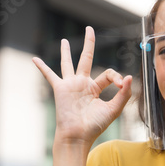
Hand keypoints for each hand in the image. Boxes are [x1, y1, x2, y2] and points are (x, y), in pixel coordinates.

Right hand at [32, 26, 131, 146]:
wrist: (78, 136)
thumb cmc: (95, 126)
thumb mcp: (113, 109)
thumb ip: (123, 94)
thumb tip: (130, 77)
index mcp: (95, 88)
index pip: (108, 73)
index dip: (117, 77)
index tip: (122, 85)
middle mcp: (83, 84)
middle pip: (86, 58)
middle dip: (89, 44)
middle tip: (90, 29)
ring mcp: (71, 85)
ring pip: (68, 63)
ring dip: (66, 51)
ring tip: (64, 41)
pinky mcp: (60, 89)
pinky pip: (49, 75)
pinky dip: (42, 67)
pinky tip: (34, 59)